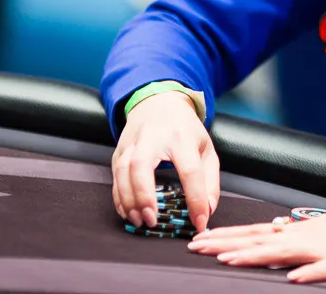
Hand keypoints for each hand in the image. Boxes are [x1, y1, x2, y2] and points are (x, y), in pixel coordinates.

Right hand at [111, 90, 219, 233]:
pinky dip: (119, 198)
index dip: (195, 198)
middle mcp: (153, 138)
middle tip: (152, 221)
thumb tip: (207, 210)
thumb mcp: (206, 148)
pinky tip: (128, 212)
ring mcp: (132, 144)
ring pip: (123, 172)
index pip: (190, 170)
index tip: (199, 222)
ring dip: (129, 200)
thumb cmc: (184, 129)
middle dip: (144, 196)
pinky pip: (115, 177)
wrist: (159, 102)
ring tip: (140, 221)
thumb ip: (210, 181)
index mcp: (182, 137)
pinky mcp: (119, 151)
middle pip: (141, 166)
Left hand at [187, 174, 325, 281]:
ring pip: (286, 252)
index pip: (259, 233)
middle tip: (196, 246)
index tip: (200, 239)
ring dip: (257, 256)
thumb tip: (280, 235)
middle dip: (228, 244)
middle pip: (262, 240)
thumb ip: (306, 237)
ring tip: (229, 260)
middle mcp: (312, 236)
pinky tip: (294, 278)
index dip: (229, 237)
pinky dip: (311, 273)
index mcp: (306, 231)